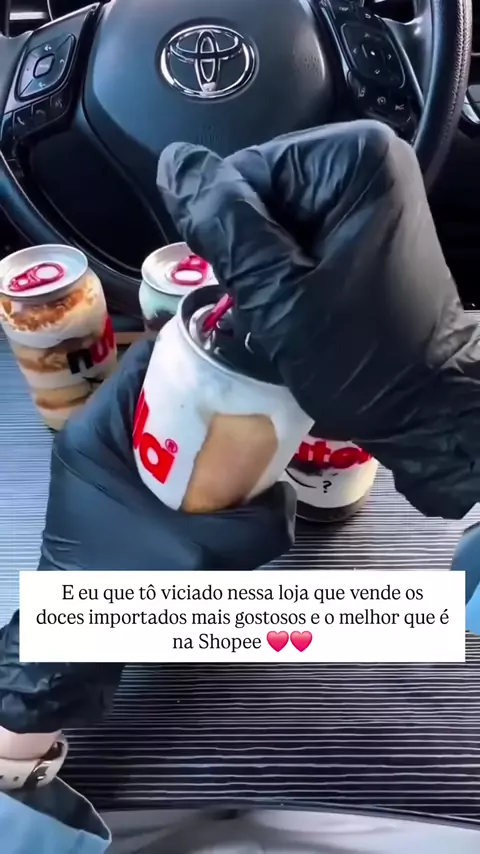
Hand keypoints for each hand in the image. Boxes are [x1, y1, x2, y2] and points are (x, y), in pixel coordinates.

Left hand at [40, 338, 295, 570]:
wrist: (79, 643)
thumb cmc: (123, 591)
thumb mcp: (200, 555)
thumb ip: (258, 525)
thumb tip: (288, 495)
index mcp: (95, 434)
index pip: (146, 362)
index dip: (198, 352)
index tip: (243, 359)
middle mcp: (91, 439)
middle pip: (158, 390)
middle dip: (209, 394)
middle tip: (257, 401)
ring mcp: (98, 464)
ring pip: (161, 425)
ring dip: (202, 429)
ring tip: (249, 436)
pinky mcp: (110, 488)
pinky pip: (156, 456)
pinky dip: (190, 459)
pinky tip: (224, 477)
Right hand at [157, 123, 479, 519]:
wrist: (424, 407)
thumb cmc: (362, 359)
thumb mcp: (278, 296)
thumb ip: (223, 227)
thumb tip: (174, 165)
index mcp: (353, 159)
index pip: (242, 172)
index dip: (229, 235)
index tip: (252, 289)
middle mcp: (366, 163)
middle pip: (258, 195)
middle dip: (251, 254)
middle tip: (273, 308)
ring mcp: (367, 198)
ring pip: (271, 223)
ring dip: (265, 272)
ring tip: (289, 314)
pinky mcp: (363, 230)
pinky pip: (297, 240)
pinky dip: (286, 277)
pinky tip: (300, 310)